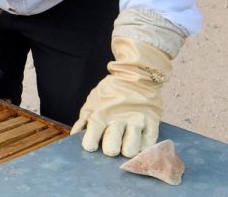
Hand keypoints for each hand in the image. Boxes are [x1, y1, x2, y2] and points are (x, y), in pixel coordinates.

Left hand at [72, 35, 171, 157]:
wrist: (136, 75)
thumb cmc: (110, 93)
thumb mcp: (93, 102)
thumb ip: (84, 121)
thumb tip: (75, 137)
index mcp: (100, 115)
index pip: (91, 138)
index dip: (90, 144)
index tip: (92, 146)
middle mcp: (118, 120)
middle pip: (112, 148)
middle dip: (111, 149)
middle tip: (112, 146)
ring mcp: (136, 121)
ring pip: (131, 149)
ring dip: (128, 150)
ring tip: (126, 145)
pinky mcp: (152, 122)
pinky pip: (148, 144)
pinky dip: (143, 147)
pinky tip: (139, 142)